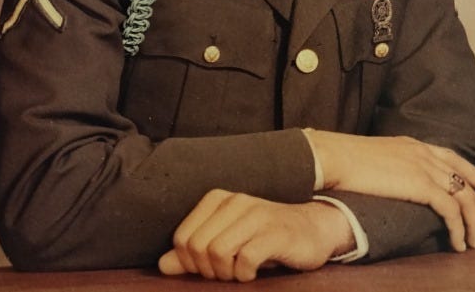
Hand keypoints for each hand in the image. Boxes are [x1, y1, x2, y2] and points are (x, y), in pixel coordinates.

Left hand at [158, 190, 354, 281]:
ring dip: (226, 273)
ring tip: (239, 271)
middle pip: (197, 247)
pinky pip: (245, 259)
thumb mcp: (226, 242)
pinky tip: (254, 271)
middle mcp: (235, 201)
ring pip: (217, 252)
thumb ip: (193, 252)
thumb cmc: (263, 237)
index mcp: (217, 199)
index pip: (182, 238)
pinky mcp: (274, 233)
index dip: (189, 263)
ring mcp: (255, 214)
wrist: (311, 229)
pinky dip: (245, 274)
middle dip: (207, 270)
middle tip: (226, 272)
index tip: (209, 268)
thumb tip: (163, 265)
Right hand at [305, 130, 474, 252]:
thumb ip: (389, 163)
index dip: (468, 171)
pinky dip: (458, 228)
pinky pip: (451, 209)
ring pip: (462, 196)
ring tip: (474, 241)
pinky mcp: (421, 184)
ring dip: (472, 221)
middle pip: (462, 177)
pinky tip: (457, 242)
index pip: (449, 156)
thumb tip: (389, 177)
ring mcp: (423, 167)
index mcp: (410, 143)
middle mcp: (421, 152)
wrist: (335, 157)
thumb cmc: (343, 158)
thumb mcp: (373, 155)